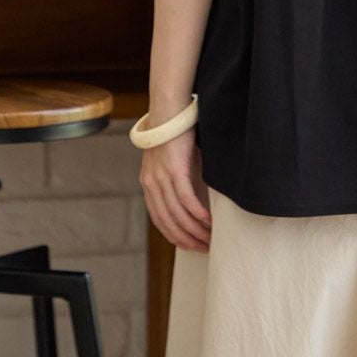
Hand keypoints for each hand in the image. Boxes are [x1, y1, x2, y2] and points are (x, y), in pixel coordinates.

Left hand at [138, 129, 211, 251]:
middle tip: (202, 247)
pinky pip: (186, 199)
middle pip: (168, 221)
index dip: (173, 235)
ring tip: (208, 238)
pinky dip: (197, 213)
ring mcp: (162, 177)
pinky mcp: (176, 169)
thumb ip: (174, 177)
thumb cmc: (173, 130)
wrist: (169, 109)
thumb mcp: (169, 158)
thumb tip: (190, 194)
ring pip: (178, 214)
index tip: (188, 244)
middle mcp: (152, 183)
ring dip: (194, 229)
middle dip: (185, 238)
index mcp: (148, 182)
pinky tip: (208, 221)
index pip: (158, 219)